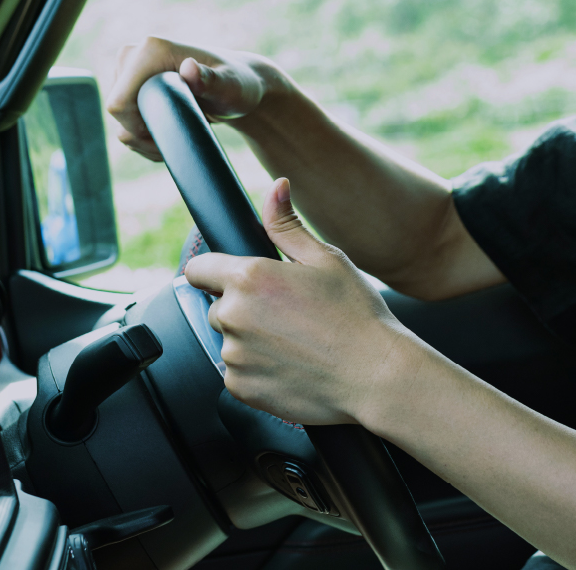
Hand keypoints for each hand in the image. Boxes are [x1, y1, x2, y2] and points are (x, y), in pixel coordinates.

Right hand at [107, 37, 291, 160]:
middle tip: (180, 138)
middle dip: (143, 135)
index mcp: (151, 50)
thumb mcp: (230, 88)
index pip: (119, 103)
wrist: (236, 87)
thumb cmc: (238, 86)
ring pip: (120, 119)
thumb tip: (189, 68)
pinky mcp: (131, 83)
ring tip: (179, 136)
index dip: (138, 129)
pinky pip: (124, 118)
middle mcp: (134, 55)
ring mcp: (129, 69)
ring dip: (145, 138)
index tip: (170, 135)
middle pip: (118, 112)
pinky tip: (169, 134)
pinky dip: (143, 134)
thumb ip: (212, 80)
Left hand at [184, 178, 420, 424]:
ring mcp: (235, 356)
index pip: (198, 268)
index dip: (215, 271)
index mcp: (249, 278)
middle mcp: (234, 316)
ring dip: (251, 341)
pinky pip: (237, 373)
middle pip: (217, 306)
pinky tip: (292, 366)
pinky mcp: (240, 388)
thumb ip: (287, 225)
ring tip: (295, 343)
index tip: (235, 279)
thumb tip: (276, 187)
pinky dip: (257, 371)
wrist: (377, 376)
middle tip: (287, 315)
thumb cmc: (357, 316)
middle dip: (243, 308)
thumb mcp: (327, 259)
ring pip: (229, 341)